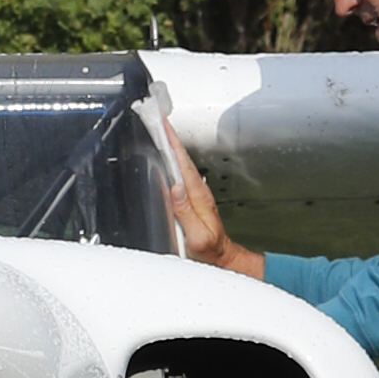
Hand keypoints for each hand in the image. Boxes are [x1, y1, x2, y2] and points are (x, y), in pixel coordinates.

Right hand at [163, 121, 264, 277]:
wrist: (221, 257)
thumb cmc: (209, 250)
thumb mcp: (197, 236)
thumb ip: (185, 212)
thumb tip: (175, 188)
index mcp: (197, 197)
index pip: (183, 164)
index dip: (172, 143)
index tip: (163, 125)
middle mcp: (198, 192)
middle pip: (181, 159)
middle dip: (169, 138)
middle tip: (157, 120)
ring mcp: (196, 194)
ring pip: (181, 164)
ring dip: (170, 147)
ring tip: (159, 132)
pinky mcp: (192, 198)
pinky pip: (180, 174)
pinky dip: (173, 161)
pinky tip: (166, 157)